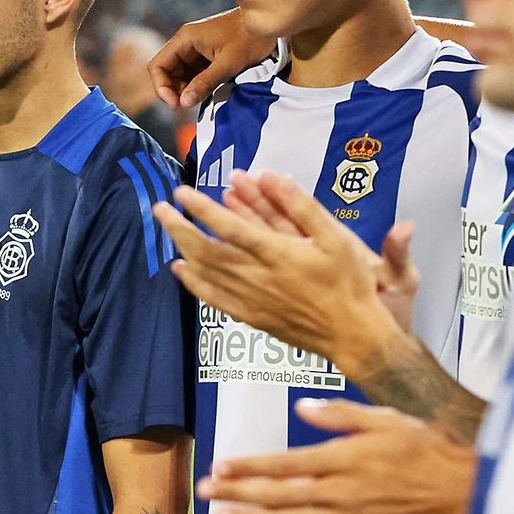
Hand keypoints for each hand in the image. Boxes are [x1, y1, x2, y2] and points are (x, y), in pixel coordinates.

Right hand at [147, 8, 269, 109]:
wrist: (270, 27)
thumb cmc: (250, 39)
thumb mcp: (228, 63)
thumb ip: (204, 82)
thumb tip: (183, 103)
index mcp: (185, 39)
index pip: (157, 66)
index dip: (161, 88)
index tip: (176, 105)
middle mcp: (186, 43)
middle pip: (167, 73)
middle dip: (174, 91)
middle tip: (188, 107)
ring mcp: (196, 50)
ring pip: (180, 76)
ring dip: (186, 91)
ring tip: (200, 100)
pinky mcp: (207, 57)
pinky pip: (193, 75)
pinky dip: (196, 87)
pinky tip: (207, 94)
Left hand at [153, 171, 396, 370]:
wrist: (353, 336)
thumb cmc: (349, 284)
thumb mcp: (337, 238)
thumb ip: (304, 207)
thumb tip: (275, 177)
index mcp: (276, 254)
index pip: (227, 226)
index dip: (201, 208)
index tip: (181, 193)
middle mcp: (256, 276)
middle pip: (205, 249)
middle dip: (179, 227)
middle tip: (160, 208)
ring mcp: (250, 299)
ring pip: (205, 272)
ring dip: (182, 248)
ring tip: (167, 229)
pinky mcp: (251, 317)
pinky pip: (213, 299)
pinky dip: (193, 283)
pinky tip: (181, 270)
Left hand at [196, 398, 473, 513]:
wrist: (470, 494)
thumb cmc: (430, 448)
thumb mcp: (389, 419)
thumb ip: (343, 415)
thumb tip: (304, 409)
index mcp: (343, 459)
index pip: (283, 463)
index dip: (249, 465)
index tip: (219, 463)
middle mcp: (340, 493)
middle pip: (277, 494)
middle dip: (236, 492)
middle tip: (202, 490)